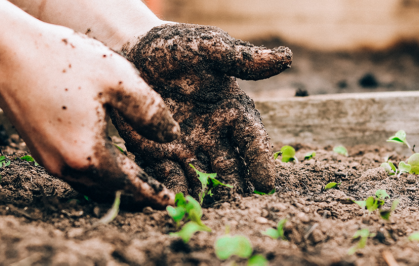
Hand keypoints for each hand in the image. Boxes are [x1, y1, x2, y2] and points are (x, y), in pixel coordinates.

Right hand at [0, 24, 181, 207]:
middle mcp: (65, 166)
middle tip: (157, 194)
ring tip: (136, 179)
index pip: (130, 185)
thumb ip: (150, 112)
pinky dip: (96, 171)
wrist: (5, 52)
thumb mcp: (119, 80)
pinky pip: (74, 170)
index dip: (152, 193)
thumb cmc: (63, 61)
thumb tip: (172, 136)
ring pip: (90, 183)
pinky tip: (106, 158)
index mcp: (88, 155)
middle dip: (135, 193)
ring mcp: (47, 159)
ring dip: (114, 184)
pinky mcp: (38, 148)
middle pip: (109, 190)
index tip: (170, 202)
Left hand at [111, 23, 291, 200]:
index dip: (260, 161)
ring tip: (208, 211)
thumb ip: (241, 58)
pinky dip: (173, 189)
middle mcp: (213, 134)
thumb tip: (285, 57)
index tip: (266, 183)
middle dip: (235, 188)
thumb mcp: (209, 47)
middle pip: (230, 167)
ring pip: (201, 177)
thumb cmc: (177, 46)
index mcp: (232, 110)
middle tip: (239, 207)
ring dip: (206, 195)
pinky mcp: (157, 152)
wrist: (133, 50)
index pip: (252, 140)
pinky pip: (168, 175)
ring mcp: (186, 146)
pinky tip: (174, 202)